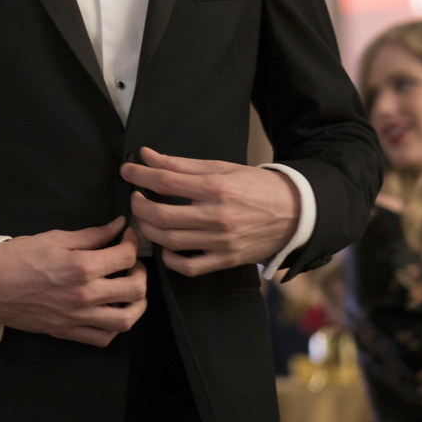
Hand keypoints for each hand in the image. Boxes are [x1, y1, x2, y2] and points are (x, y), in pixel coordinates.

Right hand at [0, 217, 146, 347]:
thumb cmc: (19, 257)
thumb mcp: (56, 238)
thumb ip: (91, 235)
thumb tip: (117, 226)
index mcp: (81, 267)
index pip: (125, 257)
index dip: (131, 243)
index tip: (126, 236)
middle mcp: (85, 295)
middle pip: (135, 289)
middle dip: (139, 272)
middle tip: (130, 263)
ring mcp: (78, 318)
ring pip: (126, 319)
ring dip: (136, 304)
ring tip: (129, 290)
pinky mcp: (69, 332)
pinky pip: (104, 338)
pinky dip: (114, 326)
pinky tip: (111, 311)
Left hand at [121, 148, 296, 275]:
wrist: (294, 212)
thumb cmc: (256, 186)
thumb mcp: (220, 167)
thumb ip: (181, 164)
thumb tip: (147, 156)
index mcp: (216, 188)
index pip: (165, 182)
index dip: (140, 176)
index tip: (127, 171)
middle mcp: (217, 217)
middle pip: (161, 216)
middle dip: (139, 206)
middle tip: (136, 197)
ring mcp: (221, 242)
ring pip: (169, 241)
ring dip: (148, 229)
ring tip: (145, 218)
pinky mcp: (226, 260)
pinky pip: (188, 266)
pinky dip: (170, 258)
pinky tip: (165, 244)